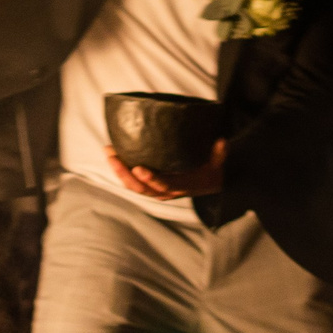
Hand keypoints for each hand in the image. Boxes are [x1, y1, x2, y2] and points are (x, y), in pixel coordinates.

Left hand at [108, 140, 225, 198]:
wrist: (209, 184)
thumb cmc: (212, 171)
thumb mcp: (218, 164)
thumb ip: (219, 154)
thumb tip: (222, 141)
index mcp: (182, 187)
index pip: (164, 185)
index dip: (151, 179)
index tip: (138, 168)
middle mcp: (167, 192)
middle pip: (141, 188)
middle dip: (124, 173)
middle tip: (113, 155)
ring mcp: (157, 191)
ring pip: (134, 187)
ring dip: (119, 172)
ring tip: (109, 152)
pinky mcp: (152, 187)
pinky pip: (134, 183)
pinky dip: (122, 172)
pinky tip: (114, 156)